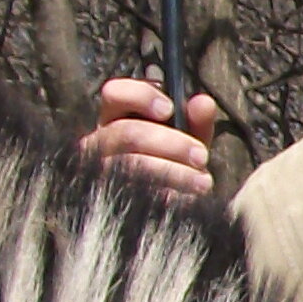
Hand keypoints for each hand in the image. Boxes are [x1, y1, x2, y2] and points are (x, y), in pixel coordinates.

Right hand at [82, 77, 217, 201]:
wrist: (164, 208)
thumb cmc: (172, 164)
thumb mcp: (187, 140)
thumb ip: (196, 121)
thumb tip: (204, 102)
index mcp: (115, 118)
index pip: (114, 93)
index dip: (140, 96)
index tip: (169, 109)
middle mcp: (100, 142)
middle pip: (127, 133)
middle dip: (170, 143)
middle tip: (201, 156)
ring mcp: (98, 171)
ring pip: (131, 165)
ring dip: (173, 172)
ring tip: (202, 182)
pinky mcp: (103, 198)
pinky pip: (133, 194)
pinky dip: (162, 195)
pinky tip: (183, 199)